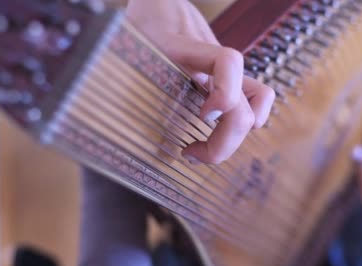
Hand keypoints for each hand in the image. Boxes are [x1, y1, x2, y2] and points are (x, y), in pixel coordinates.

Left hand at [126, 0, 274, 163]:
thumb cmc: (136, 30)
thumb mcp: (120, 48)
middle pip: (246, 102)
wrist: (160, 5)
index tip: (204, 116)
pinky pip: (253, 100)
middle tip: (190, 154)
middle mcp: (212, 61)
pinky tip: (216, 135)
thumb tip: (103, 126)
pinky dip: (244, 124)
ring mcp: (224, 71)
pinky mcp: (227, 80)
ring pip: (258, 101)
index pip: (227, 61)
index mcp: (184, 48)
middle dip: (225, 140)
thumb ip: (113, 77)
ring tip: (205, 149)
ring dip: (237, 135)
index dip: (225, 94)